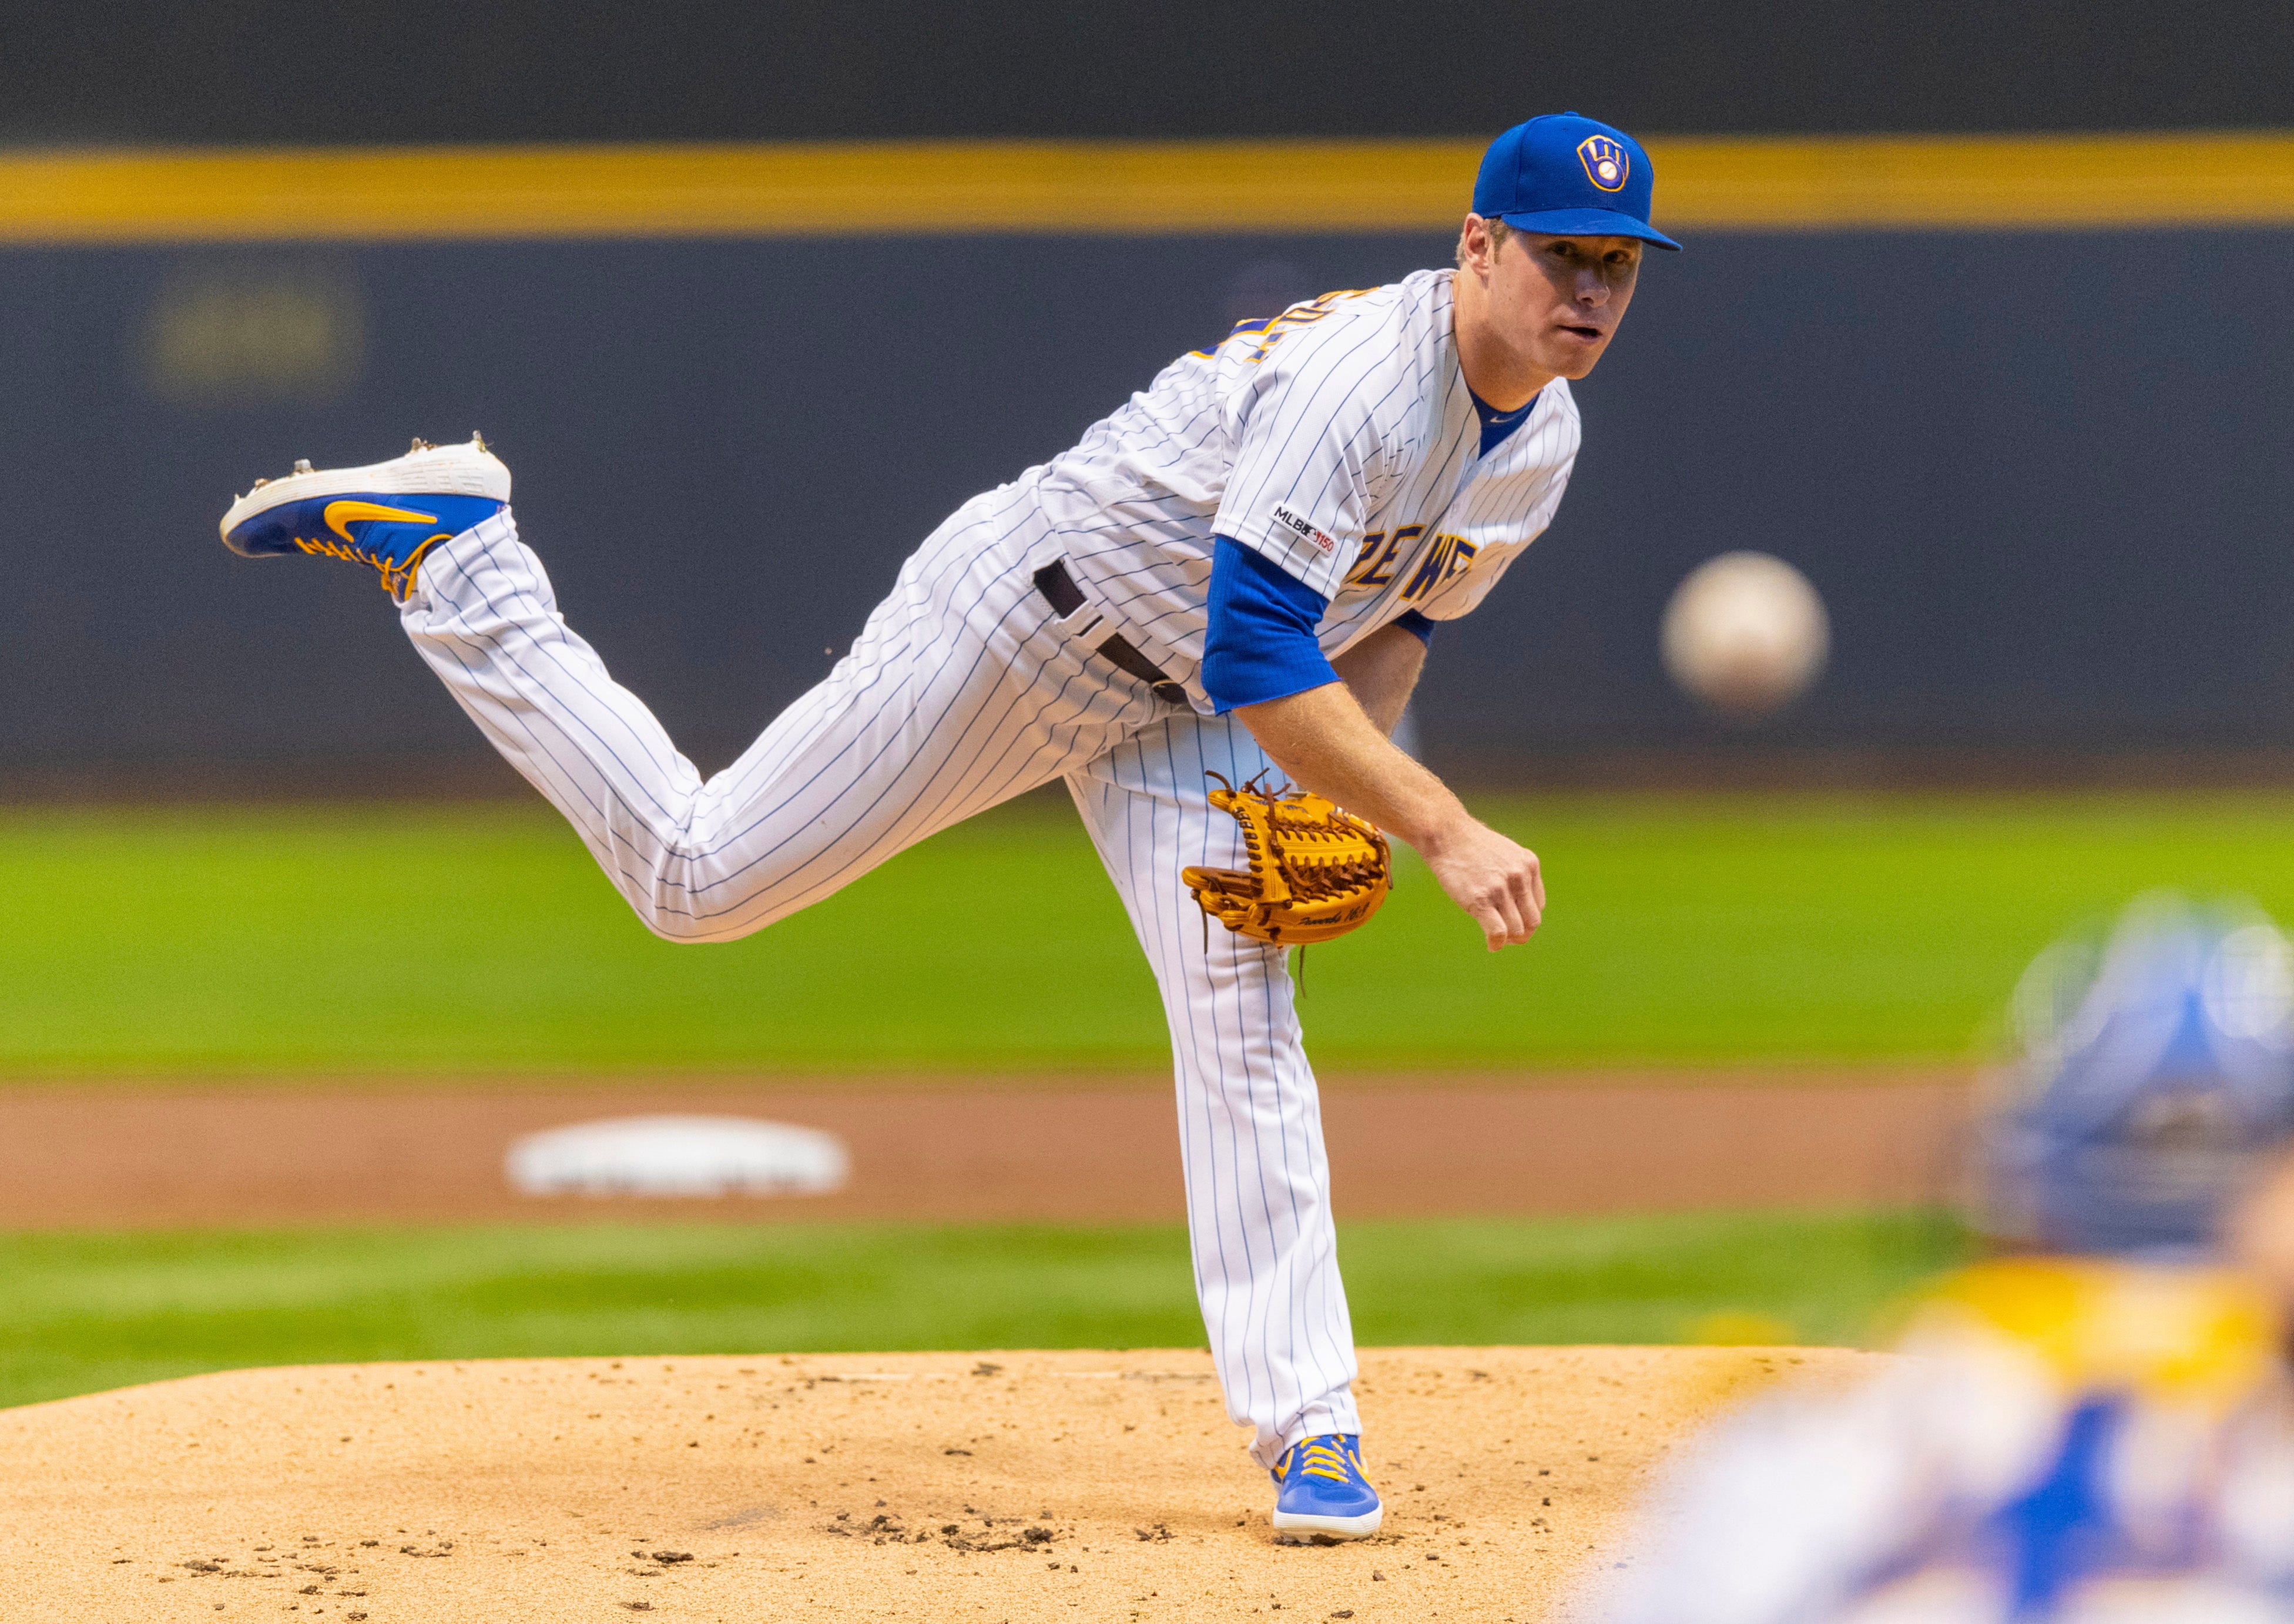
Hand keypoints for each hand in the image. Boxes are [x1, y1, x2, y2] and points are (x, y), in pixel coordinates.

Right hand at [1418, 814, 1545, 950]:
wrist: (1446, 834)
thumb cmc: (1471, 847)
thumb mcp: (1505, 854)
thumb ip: (1516, 875)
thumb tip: (1519, 907)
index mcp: (1529, 865)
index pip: (1538, 905)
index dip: (1526, 920)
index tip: (1512, 923)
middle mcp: (1520, 876)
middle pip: (1532, 921)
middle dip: (1522, 935)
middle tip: (1508, 939)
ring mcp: (1501, 888)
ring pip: (1516, 930)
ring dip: (1507, 941)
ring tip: (1496, 941)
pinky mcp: (1481, 899)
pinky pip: (1498, 932)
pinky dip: (1496, 944)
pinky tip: (1491, 945)